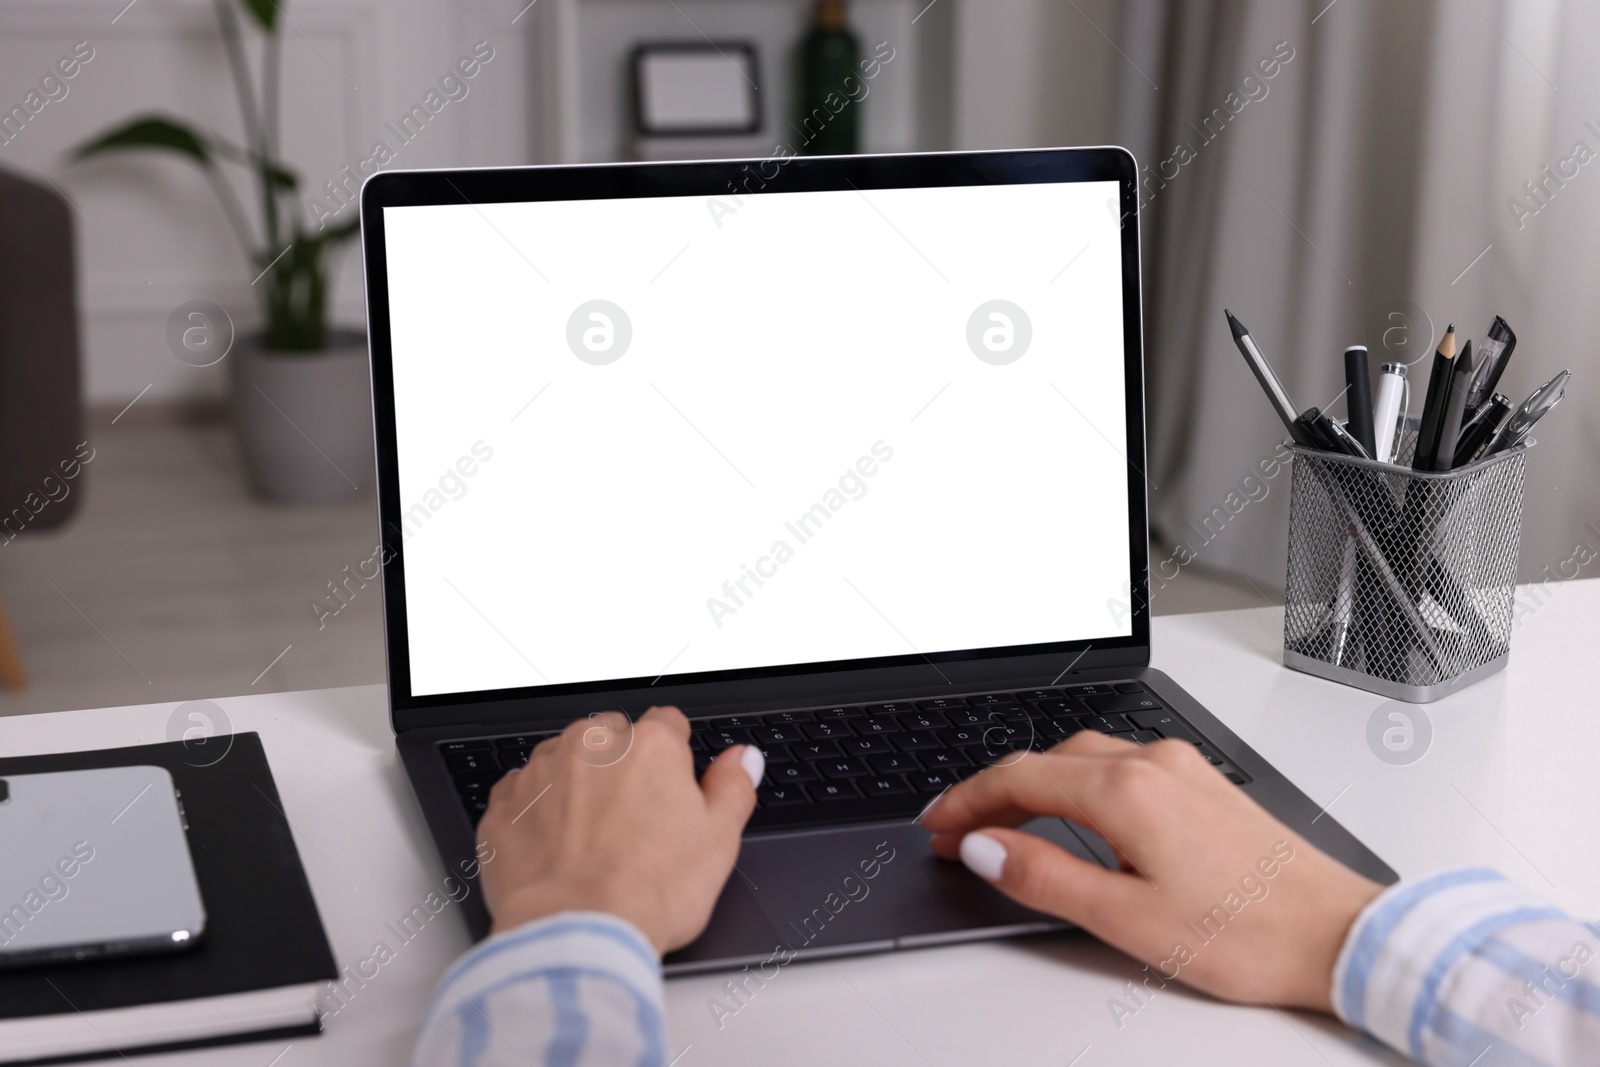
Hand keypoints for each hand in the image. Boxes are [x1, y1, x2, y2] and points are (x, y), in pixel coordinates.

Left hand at [476, 705, 762, 954]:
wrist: (576, 934)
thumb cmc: (648, 892)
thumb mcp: (719, 841)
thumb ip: (732, 786)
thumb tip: (742, 759)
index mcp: (650, 745)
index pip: (668, 725)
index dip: (674, 761)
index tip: (670, 792)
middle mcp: (591, 745)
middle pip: (612, 739)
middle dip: (622, 770)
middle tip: (633, 825)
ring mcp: (541, 772)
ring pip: (564, 762)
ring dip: (576, 788)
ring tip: (592, 843)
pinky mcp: (503, 806)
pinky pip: (522, 795)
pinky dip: (536, 814)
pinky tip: (555, 850)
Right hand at [921, 731, 1381, 1011]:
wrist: (1338, 932)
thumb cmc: (1247, 934)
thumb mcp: (1126, 919)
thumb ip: (1045, 877)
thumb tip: (984, 847)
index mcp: (1126, 792)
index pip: (1019, 779)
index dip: (966, 801)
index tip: (934, 825)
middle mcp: (1153, 764)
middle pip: (1048, 761)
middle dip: (995, 792)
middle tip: (958, 831)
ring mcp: (1183, 769)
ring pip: (1085, 758)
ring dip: (1036, 785)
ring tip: (1006, 825)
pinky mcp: (1205, 784)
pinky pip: (1121, 766)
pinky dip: (1078, 784)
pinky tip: (1077, 814)